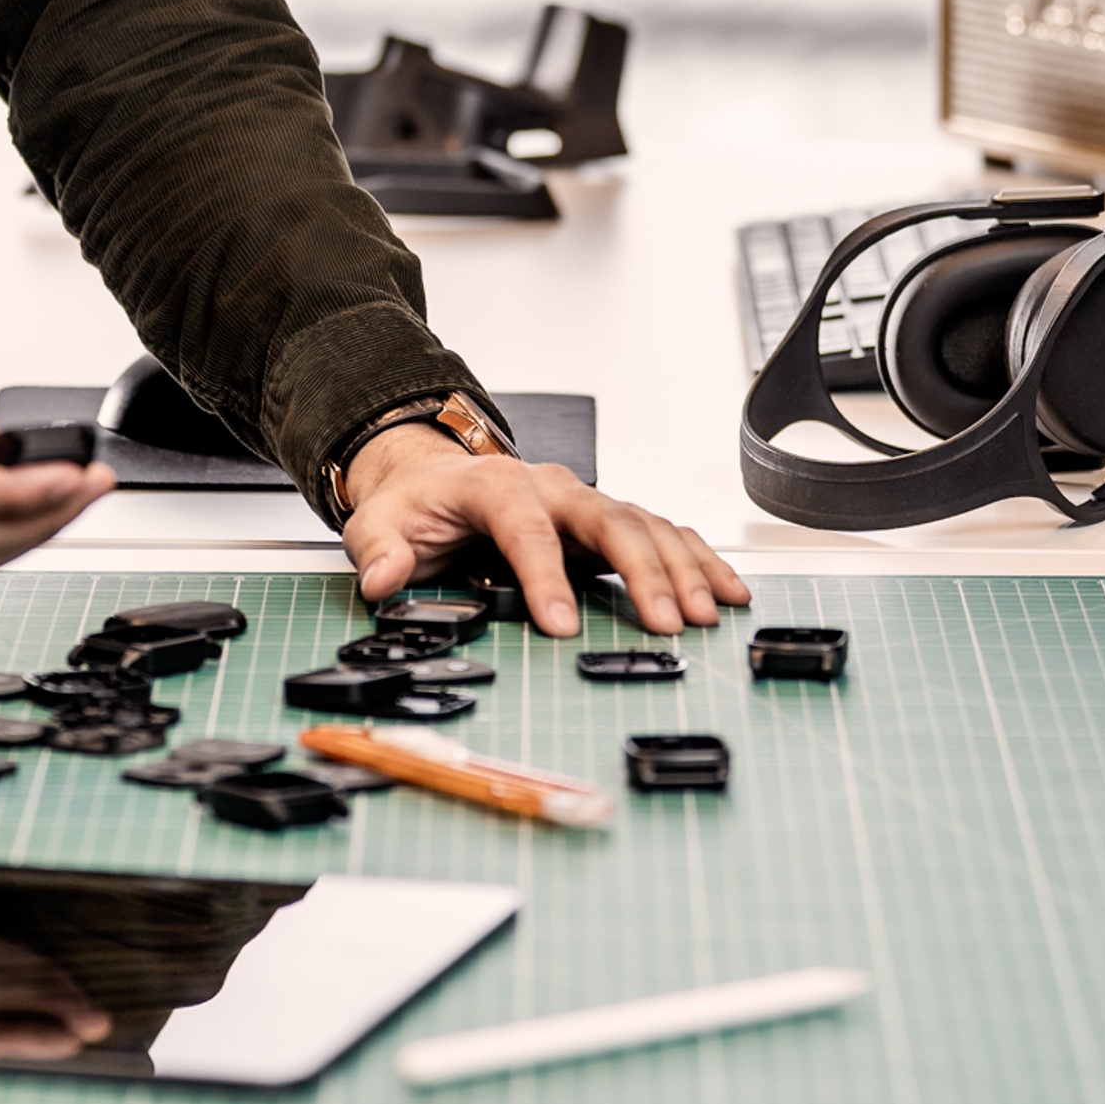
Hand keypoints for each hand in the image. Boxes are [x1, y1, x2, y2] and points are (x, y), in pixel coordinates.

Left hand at [336, 423, 750, 637]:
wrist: (435, 479)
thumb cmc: (417, 506)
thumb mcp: (378, 524)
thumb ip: (379, 551)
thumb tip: (384, 578)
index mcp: (496, 485)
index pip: (527, 527)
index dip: (546, 575)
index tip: (561, 624)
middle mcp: (553, 486)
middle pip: (609, 520)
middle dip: (642, 572)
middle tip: (665, 623)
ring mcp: (586, 502)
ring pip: (646, 525)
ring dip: (681, 569)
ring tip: (706, 615)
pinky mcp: (606, 522)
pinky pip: (663, 534)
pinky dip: (698, 561)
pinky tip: (726, 591)